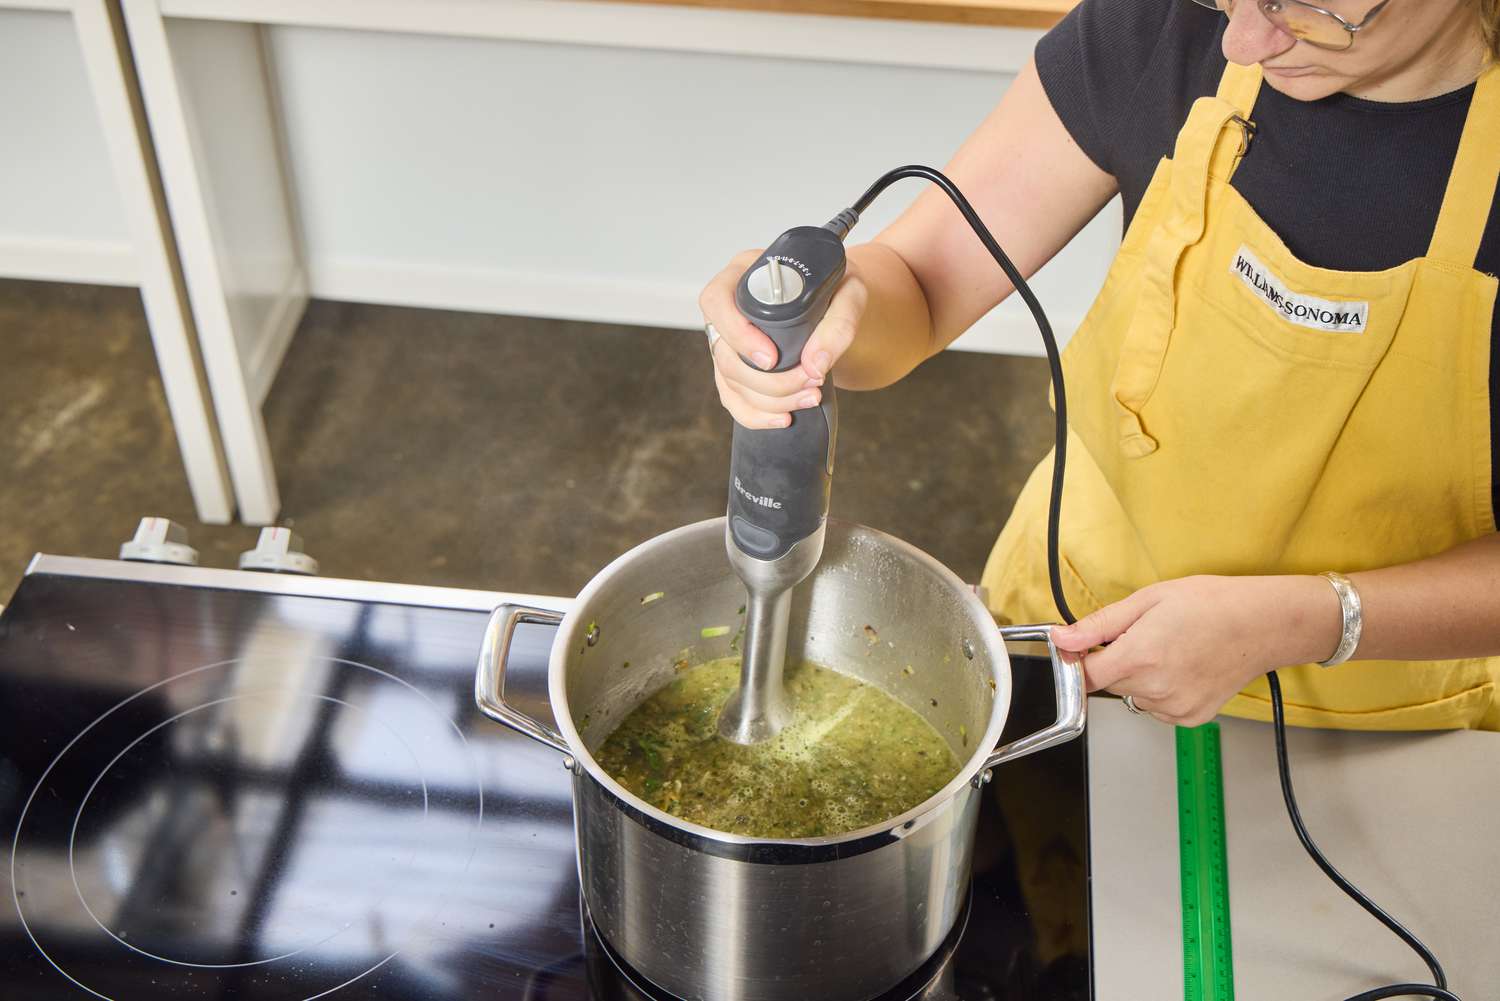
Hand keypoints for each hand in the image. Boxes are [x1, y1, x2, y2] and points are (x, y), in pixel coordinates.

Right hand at [698, 248, 867, 428]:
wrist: (837, 304)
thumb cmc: (838, 289)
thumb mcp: (850, 294)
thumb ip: (838, 324)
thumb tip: (815, 364)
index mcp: (744, 275)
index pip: (716, 301)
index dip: (737, 334)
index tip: (772, 357)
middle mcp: (729, 307)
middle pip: (724, 353)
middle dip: (768, 380)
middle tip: (810, 380)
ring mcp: (729, 340)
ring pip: (730, 381)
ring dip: (770, 400)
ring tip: (810, 395)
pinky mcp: (736, 367)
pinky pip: (733, 399)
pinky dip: (756, 416)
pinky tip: (784, 418)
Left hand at [1049, 575, 1340, 725]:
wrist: (1263, 624)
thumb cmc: (1212, 604)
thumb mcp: (1147, 600)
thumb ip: (1098, 625)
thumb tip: (1062, 639)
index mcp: (1138, 657)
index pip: (1084, 677)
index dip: (1078, 661)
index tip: (1084, 648)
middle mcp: (1155, 689)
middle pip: (1109, 684)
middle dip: (1116, 661)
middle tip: (1144, 634)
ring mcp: (1174, 708)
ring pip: (1134, 695)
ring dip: (1140, 676)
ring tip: (1170, 648)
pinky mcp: (1191, 717)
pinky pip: (1158, 706)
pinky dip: (1161, 690)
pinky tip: (1182, 667)